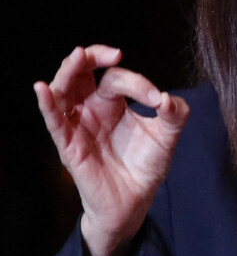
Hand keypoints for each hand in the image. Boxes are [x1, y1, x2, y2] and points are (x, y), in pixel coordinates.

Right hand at [34, 45, 189, 255]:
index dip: (137, 83)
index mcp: (113, 103)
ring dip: (68, 71)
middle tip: (113, 54)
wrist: (137, 201)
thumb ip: (175, 115)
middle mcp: (92, 109)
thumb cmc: (146, 165)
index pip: (116, 79)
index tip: (157, 98)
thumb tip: (168, 98)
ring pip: (63, 90)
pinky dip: (47, 104)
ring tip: (78, 56)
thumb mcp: (167, 136)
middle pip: (81, 73)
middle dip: (92, 56)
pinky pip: (54, 123)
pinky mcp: (70, 147)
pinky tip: (43, 89)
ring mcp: (79, 126)